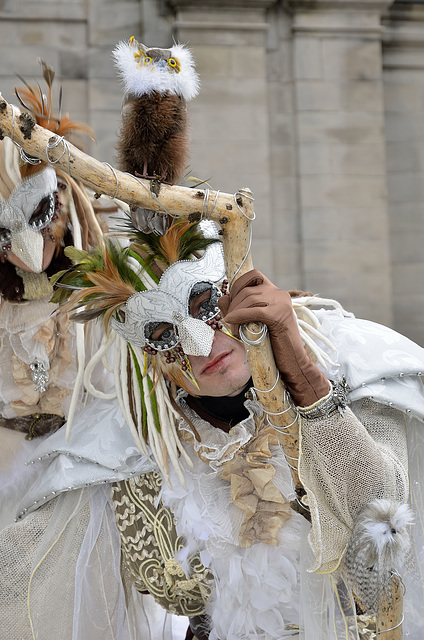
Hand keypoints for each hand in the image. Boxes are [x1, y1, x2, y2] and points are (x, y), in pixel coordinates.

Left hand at [218, 270, 329, 406]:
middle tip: (230, 323)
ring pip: (249, 299)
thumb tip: (222, 298)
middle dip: (232, 306)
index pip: (253, 275)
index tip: (231, 302)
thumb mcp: (251, 322)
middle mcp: (280, 294)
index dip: (237, 285)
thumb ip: (235, 308)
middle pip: (246, 290)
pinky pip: (254, 311)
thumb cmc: (272, 344)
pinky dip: (239, 316)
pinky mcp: (280, 315)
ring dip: (235, 314)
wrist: (292, 362)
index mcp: (275, 292)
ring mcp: (281, 303)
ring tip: (234, 330)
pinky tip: (233, 324)